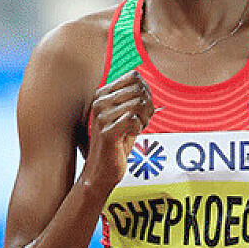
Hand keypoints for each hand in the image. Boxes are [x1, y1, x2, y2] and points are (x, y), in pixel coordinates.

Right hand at [82, 70, 154, 193]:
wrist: (101, 171)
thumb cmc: (116, 143)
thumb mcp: (124, 115)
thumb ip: (133, 98)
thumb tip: (144, 83)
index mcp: (102, 94)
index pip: (134, 76)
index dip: (146, 90)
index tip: (143, 108)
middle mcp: (99, 102)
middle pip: (139, 88)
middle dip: (148, 105)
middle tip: (143, 120)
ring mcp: (101, 117)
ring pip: (139, 103)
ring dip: (145, 117)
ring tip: (138, 128)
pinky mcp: (107, 132)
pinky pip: (134, 119)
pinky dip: (139, 127)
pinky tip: (131, 135)